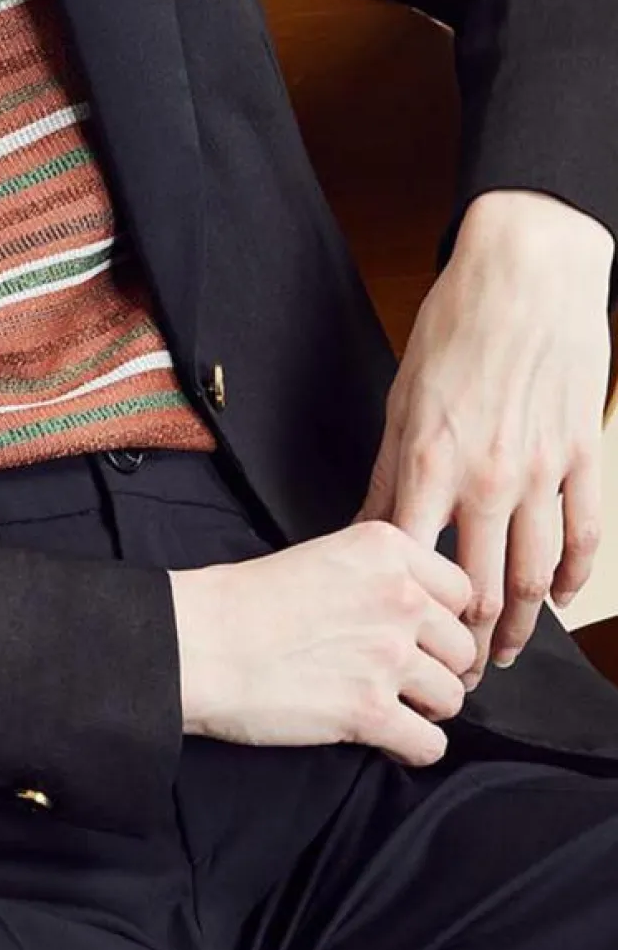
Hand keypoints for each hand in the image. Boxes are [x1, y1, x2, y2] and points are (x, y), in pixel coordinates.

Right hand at [169, 519, 477, 766]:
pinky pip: (430, 745)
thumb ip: (377, 574)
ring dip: (426, 708)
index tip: (424, 636)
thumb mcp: (321, 556)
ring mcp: (388, 655)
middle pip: (462, 647)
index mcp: (385, 550)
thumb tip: (418, 610)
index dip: (444, 620)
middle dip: (438, 668)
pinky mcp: (371, 710)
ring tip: (390, 706)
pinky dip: (410, 749)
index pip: (462, 591)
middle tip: (404, 677)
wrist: (198, 643)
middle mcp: (398, 597)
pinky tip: (385, 739)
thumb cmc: (242, 602)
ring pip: (451, 696)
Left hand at [356, 189, 613, 688]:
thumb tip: (363, 529)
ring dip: (523, 624)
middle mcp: (487, 477)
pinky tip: (562, 598)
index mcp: (430, 462)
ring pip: (537, 573)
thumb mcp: (401, 401)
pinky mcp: (582, 456)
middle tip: (459, 673)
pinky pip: (585, 533)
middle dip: (469, 642)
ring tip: (507, 652)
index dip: (411, 616)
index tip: (404, 645)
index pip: (415, 564)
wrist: (526, 276)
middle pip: (483, 586)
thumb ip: (387, 474)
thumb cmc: (454, 330)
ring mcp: (542, 470)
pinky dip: (575, 575)